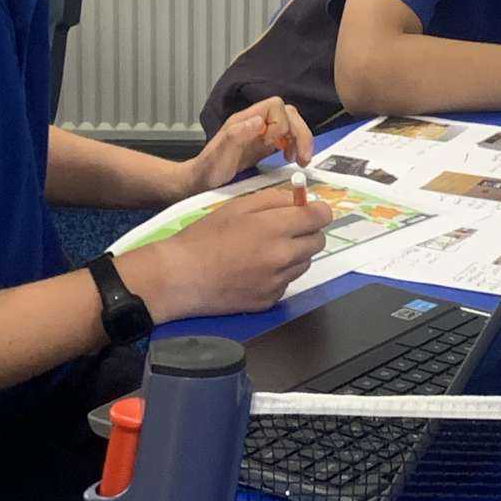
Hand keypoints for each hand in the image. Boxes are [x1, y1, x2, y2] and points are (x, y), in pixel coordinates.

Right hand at [146, 186, 332, 316]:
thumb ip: (273, 199)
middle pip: (318, 242)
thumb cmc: (205, 236)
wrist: (180, 277)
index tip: (310, 210)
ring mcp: (277, 283)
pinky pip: (287, 283)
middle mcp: (283, 257)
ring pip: (304, 264)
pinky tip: (254, 270)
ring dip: (294, 254)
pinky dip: (279, 275)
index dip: (318, 211)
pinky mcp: (269, 301)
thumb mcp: (237, 206)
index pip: (320, 217)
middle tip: (286, 229)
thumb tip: (299, 200)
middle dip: (308, 232)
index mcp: (276, 228)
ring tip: (265, 250)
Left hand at [187, 96, 312, 193]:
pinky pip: (288, 138)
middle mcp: (256, 122)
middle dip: (300, 133)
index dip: (281, 124)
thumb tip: (259, 121)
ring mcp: (262, 133)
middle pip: (289, 114)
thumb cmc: (208, 169)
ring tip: (301, 161)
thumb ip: (236, 135)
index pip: (276, 106)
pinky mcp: (265, 145)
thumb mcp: (220, 154)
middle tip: (303, 158)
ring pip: (292, 125)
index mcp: (246, 119)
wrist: (201, 181)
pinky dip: (296, 147)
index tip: (273, 145)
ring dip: (301, 141)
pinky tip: (292, 159)